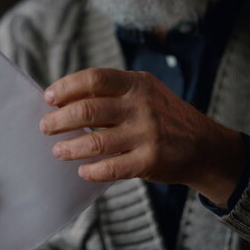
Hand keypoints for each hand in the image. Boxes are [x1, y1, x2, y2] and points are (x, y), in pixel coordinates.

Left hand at [39, 68, 244, 207]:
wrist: (203, 145)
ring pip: (96, 142)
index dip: (67, 87)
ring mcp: (147, 133)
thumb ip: (112, 94)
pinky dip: (92, 170)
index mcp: (137, 84)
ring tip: (58, 151)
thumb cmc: (163, 117)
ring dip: (70, 147)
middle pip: (88, 109)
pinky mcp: (150, 160)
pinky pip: (112, 168)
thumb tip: (64, 101)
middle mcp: (141, 105)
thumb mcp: (144, 93)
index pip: (94, 78)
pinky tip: (83, 171)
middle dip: (60, 119)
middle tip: (46, 126)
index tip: (48, 97)